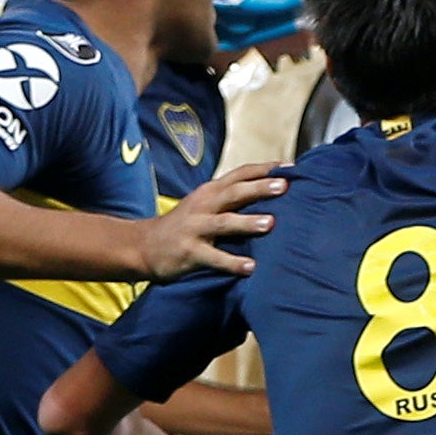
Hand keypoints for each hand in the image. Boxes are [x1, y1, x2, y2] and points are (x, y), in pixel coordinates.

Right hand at [135, 162, 282, 280]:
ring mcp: (195, 228)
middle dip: (259, 188)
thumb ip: (233, 198)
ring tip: (270, 223)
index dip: (265, 169)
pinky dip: (232, 262)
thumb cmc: (186, 225)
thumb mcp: (206, 204)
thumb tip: (272, 192)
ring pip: (223, 222)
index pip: (240, 174)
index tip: (292, 166)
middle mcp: (203, 205)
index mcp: (211, 191)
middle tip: (285, 186)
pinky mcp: (189, 252)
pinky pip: (213, 258)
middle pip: (234, 192)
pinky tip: (250, 267)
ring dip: (246, 222)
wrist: (143, 246)